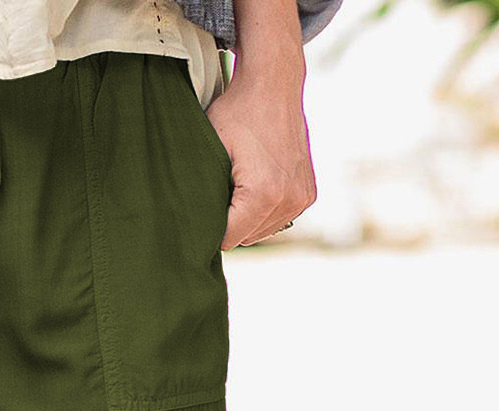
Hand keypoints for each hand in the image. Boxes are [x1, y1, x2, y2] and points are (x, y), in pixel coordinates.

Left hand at [208, 60, 316, 249]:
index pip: (228, 239)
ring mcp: (302, 198)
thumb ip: (202, 192)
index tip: (204, 206)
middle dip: (231, 222)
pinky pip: (278, 219)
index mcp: (263, 195)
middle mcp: (288, 200)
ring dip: (248, 218)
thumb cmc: (237, 112)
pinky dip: (265, 210)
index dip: (212, 226)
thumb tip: (190, 225)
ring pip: (262, 231)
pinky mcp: (308, 194)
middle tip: (223, 188)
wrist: (274, 84)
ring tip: (241, 184)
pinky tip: (258, 184)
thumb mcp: (210, 148)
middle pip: (246, 238)